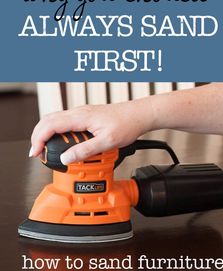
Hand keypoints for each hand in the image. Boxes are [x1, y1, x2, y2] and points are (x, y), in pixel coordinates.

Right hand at [30, 98, 153, 163]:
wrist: (139, 115)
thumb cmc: (126, 124)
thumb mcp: (106, 142)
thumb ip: (85, 150)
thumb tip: (66, 158)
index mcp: (80, 117)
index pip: (50, 125)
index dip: (39, 139)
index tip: (36, 152)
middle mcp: (78, 112)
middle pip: (48, 120)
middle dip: (38, 136)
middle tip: (37, 152)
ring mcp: (82, 113)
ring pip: (55, 119)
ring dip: (46, 133)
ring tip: (46, 149)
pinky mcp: (86, 116)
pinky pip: (65, 121)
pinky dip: (57, 131)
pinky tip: (62, 142)